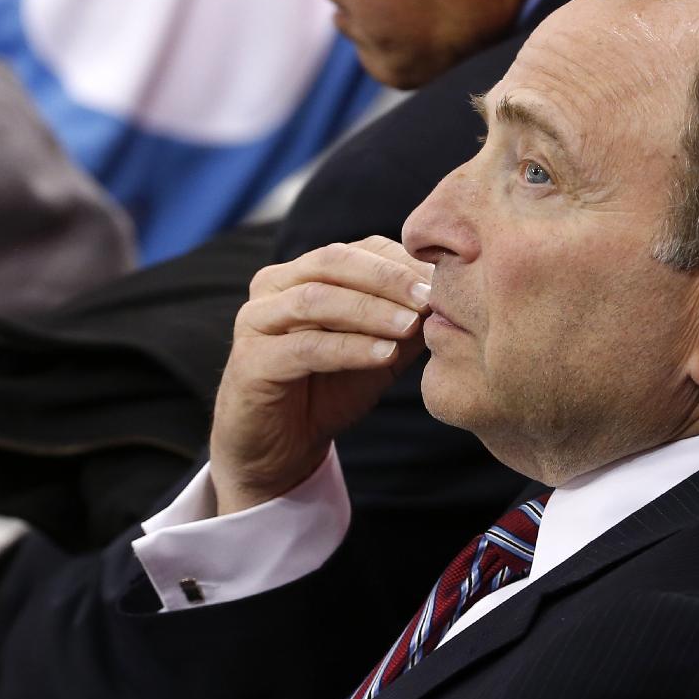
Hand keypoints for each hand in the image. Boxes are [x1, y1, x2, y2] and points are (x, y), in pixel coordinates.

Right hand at [209, 236, 432, 514]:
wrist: (282, 449)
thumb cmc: (331, 391)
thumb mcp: (380, 353)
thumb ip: (407, 324)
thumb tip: (449, 299)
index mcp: (306, 272)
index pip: (359, 250)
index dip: (402, 262)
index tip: (443, 282)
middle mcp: (274, 285)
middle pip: (335, 261)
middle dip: (388, 278)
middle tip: (430, 297)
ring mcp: (256, 320)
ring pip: (317, 299)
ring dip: (371, 310)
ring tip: (411, 326)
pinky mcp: (250, 361)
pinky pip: (305, 347)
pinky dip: (350, 348)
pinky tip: (385, 355)